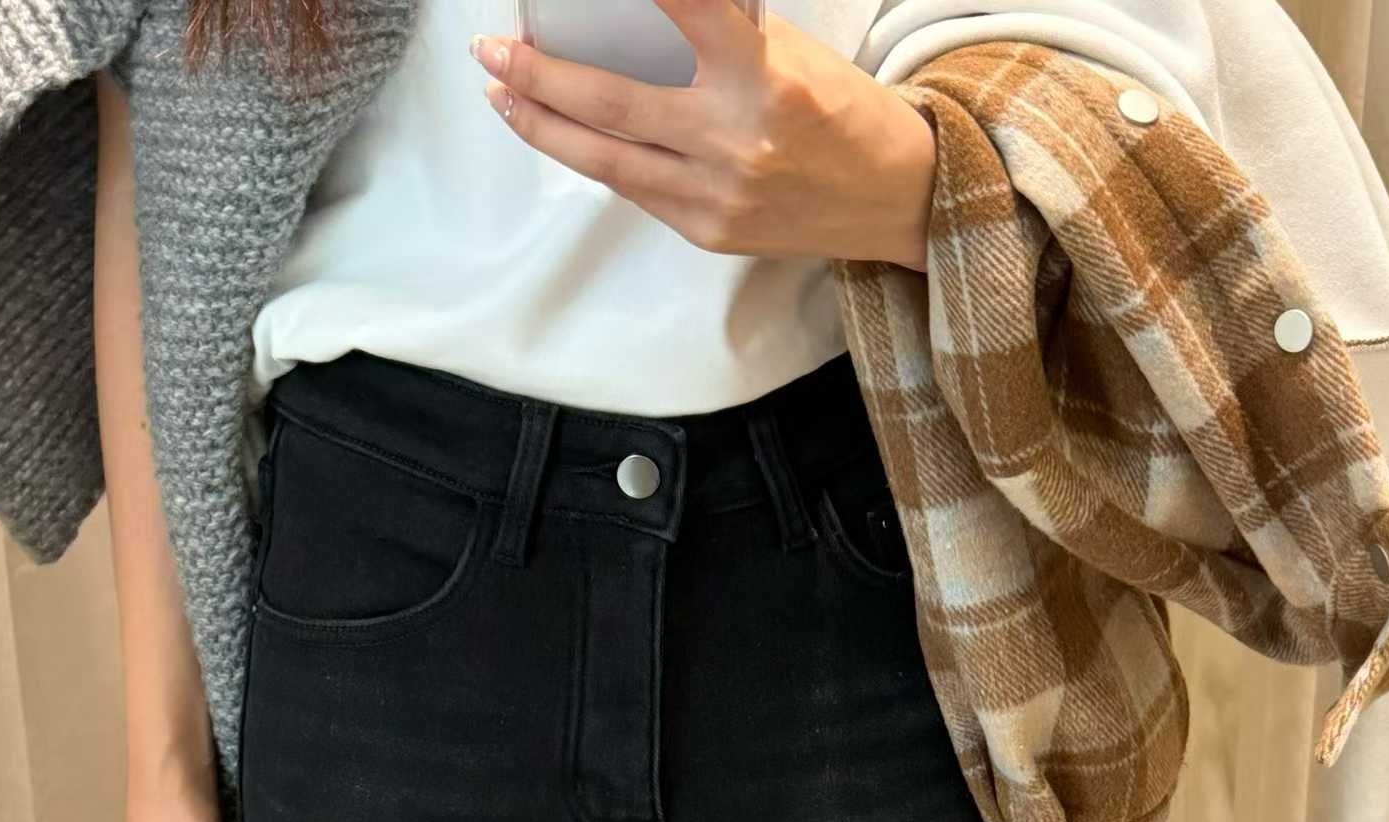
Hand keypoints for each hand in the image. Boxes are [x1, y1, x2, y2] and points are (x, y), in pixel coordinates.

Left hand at [470, 0, 936, 269]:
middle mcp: (735, 139)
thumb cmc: (842, 114)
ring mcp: (717, 194)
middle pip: (612, 103)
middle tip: (493, 52)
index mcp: (763, 77)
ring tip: (502, 98)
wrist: (895, 199)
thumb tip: (641, 17)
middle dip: (540, 76)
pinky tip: (564, 136)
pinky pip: (636, 189)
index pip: (686, 11)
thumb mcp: (788, 52)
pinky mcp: (710, 232)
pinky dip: (595, 157)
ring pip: (607, 159)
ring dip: (545, 127)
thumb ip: (719, 36)